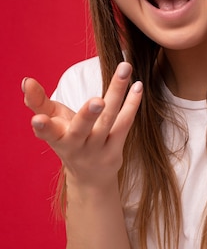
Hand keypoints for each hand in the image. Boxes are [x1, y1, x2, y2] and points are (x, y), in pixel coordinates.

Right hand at [23, 62, 142, 188]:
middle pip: (81, 129)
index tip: (38, 119)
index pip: (47, 132)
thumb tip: (27, 80)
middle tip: (97, 101)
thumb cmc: (67, 140)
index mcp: (56, 139)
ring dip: (116, 95)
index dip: (42, 127)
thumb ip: (38, 102)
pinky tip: (137, 86)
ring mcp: (98, 149)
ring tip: (123, 71)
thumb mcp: (51, 123)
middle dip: (88, 115)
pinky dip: (132, 104)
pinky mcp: (116, 149)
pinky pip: (125, 124)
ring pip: (109, 120)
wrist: (89, 177)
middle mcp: (76, 146)